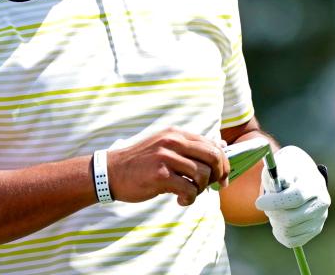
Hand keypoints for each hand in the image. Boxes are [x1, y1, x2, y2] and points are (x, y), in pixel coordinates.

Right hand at [106, 127, 229, 206]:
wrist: (111, 172)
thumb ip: (191, 147)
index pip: (212, 145)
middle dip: (219, 174)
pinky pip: (189, 189)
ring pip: (202, 174)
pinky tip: (179, 200)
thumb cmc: (141, 162)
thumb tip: (222, 145)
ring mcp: (166, 157)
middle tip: (214, 187)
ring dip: (201, 189)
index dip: (223, 162)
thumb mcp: (166, 147)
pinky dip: (189, 198)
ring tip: (189, 193)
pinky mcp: (160, 174)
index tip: (223, 177)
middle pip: (213, 156)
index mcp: (176, 133)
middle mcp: (173, 141)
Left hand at [254, 146, 329, 247]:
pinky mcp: (315, 229)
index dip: (275, 203)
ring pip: (289, 231)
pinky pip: (292, 241)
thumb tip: (279, 184)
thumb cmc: (286, 168)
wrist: (300, 174)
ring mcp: (320, 218)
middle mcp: (322, 202)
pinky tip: (278, 221)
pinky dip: (280, 233)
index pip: (296, 198)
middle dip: (272, 213)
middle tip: (265, 205)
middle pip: (291, 218)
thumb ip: (279, 174)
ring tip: (274, 209)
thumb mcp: (281, 165)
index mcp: (314, 183)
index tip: (259, 203)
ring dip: (275, 222)